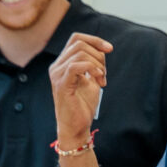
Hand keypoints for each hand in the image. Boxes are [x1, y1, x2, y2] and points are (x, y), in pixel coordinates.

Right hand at [49, 33, 112, 148]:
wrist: (76, 127)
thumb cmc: (83, 105)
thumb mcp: (91, 80)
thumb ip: (94, 64)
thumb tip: (103, 49)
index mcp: (62, 63)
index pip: (76, 39)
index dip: (94, 40)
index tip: (109, 49)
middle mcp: (56, 67)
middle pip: (79, 43)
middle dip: (98, 54)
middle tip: (104, 73)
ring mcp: (57, 75)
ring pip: (79, 52)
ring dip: (97, 64)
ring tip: (101, 79)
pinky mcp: (61, 85)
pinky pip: (76, 65)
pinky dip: (91, 68)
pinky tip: (98, 79)